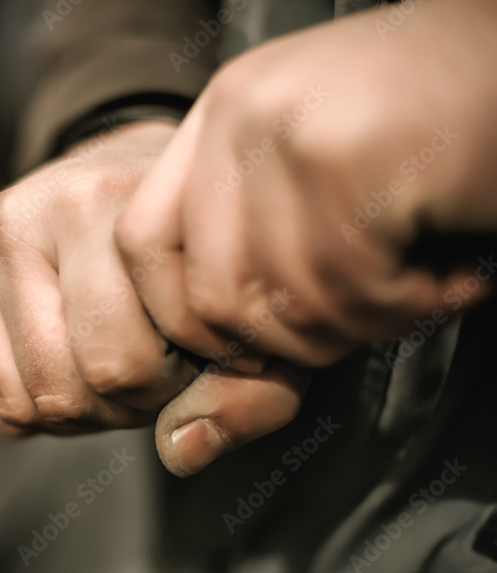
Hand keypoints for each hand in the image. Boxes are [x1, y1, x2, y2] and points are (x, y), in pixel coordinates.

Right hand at [0, 120, 198, 434]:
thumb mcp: (226, 285)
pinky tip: (51, 369)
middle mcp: (21, 216)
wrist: (123, 158)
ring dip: (66, 412)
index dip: (163, 389)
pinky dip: (13, 404)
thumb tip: (184, 448)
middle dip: (112, 407)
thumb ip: (240, 379)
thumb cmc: (175, 226)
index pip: (117, 361)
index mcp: (98, 205)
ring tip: (100, 368)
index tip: (184, 359)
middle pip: (58, 386)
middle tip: (143, 374)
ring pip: (13, 398)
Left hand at [116, 0, 496, 473]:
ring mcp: (282, 126)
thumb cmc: (439, 150)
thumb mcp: (320, 229)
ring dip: (354, 324)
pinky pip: (339, 290)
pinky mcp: (339, 152)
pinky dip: (401, 306)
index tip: (256, 336)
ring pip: (271, 304)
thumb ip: (246, 318)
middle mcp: (238, 111)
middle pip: (203, 295)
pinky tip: (444, 270)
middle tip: (364, 304)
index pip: (140, 246)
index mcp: (220, 116)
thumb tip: (177, 450)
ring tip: (412, 282)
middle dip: (286, 341)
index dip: (184, 318)